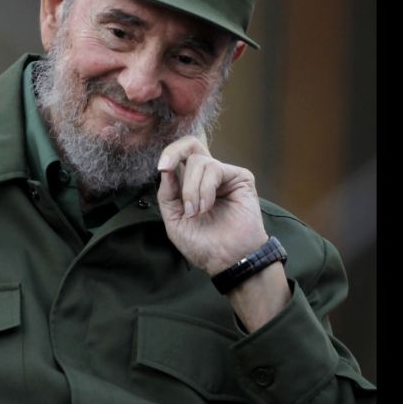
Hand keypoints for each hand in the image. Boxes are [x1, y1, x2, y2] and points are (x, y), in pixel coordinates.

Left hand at [156, 136, 268, 274]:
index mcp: (190, 184)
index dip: (169, 153)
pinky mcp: (240, 177)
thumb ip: (168, 194)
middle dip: (174, 152)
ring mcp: (224, 176)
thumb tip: (166, 169)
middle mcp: (207, 176)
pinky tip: (207, 207)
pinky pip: (215, 169)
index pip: (180, 156)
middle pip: (191, 144)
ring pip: (200, 161)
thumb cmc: (202, 244)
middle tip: (166, 167)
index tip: (162, 168)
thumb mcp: (174, 219)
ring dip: (192, 189)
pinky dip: (205, 189)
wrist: (227, 259)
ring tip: (196, 211)